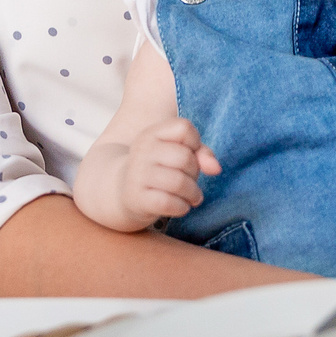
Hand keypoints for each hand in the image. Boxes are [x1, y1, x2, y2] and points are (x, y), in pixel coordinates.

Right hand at [73, 118, 220, 231]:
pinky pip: (169, 203)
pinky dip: (182, 208)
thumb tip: (216, 168)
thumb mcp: (177, 155)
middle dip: (195, 173)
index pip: (184, 128)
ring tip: (193, 197)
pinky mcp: (136, 198)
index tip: (190, 155)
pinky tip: (181, 207)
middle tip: (191, 182)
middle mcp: (141, 150)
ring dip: (193, 193)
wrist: (119, 192)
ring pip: (179, 182)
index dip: (195, 143)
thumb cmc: (159, 170)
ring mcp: (137, 174)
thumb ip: (201, 153)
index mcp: (151, 133)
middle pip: (185, 157)